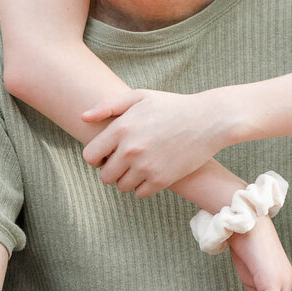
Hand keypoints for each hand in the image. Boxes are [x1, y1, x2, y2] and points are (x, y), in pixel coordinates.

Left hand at [81, 89, 240, 196]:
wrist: (209, 120)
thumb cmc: (172, 106)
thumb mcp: (140, 97)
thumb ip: (108, 106)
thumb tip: (82, 117)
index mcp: (121, 129)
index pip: (90, 156)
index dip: (96, 157)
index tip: (108, 154)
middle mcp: (130, 150)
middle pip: (105, 176)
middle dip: (112, 170)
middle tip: (126, 161)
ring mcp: (145, 167)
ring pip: (121, 186)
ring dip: (127, 179)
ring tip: (140, 166)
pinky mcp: (161, 180)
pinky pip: (139, 193)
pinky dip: (143, 187)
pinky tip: (152, 172)